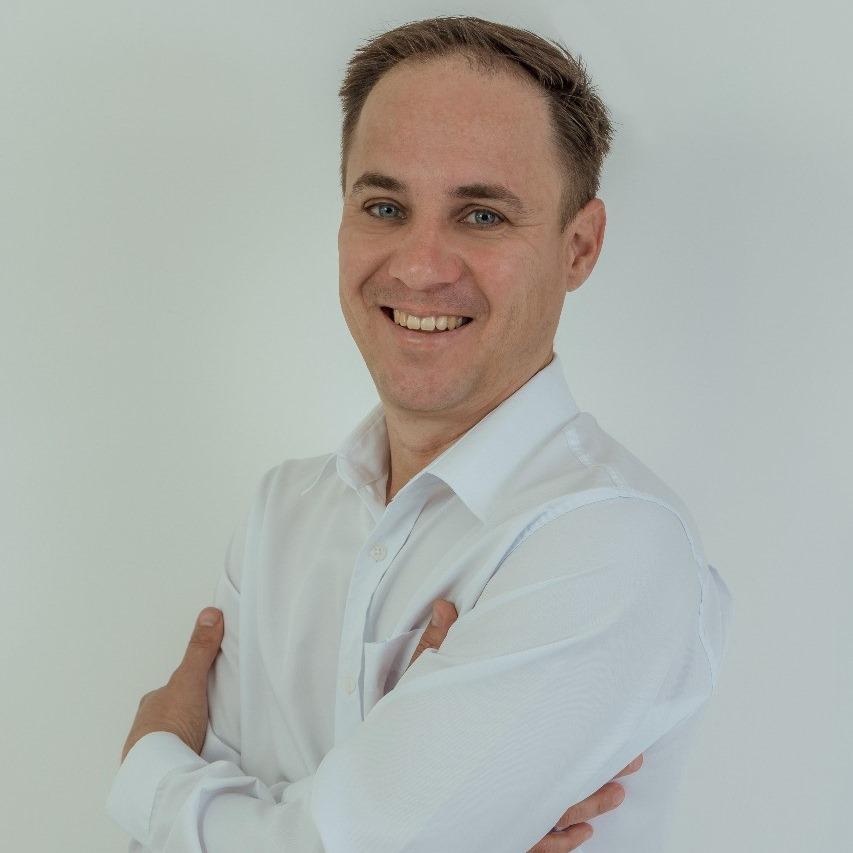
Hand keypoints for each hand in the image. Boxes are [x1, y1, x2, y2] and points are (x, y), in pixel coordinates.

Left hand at [120, 607, 223, 763]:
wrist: (160, 771)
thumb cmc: (169, 725)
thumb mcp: (189, 679)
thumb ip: (200, 649)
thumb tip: (210, 612)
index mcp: (151, 704)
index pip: (172, 691)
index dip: (188, 688)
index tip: (204, 690)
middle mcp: (145, 727)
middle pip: (171, 715)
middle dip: (187, 715)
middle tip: (208, 718)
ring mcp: (150, 752)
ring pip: (171, 739)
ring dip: (185, 739)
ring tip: (206, 742)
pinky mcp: (158, 773)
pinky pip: (173, 761)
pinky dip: (184, 759)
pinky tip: (197, 760)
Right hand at [406, 599, 644, 851]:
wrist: (377, 793)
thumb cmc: (398, 738)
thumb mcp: (417, 685)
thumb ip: (435, 645)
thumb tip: (446, 606)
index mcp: (491, 743)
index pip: (544, 738)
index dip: (584, 736)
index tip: (613, 727)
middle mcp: (503, 786)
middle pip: (561, 781)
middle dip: (600, 772)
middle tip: (632, 762)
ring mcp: (501, 819)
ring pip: (556, 817)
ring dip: (590, 806)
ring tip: (616, 795)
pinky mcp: (493, 839)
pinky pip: (535, 849)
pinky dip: (561, 842)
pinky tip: (581, 836)